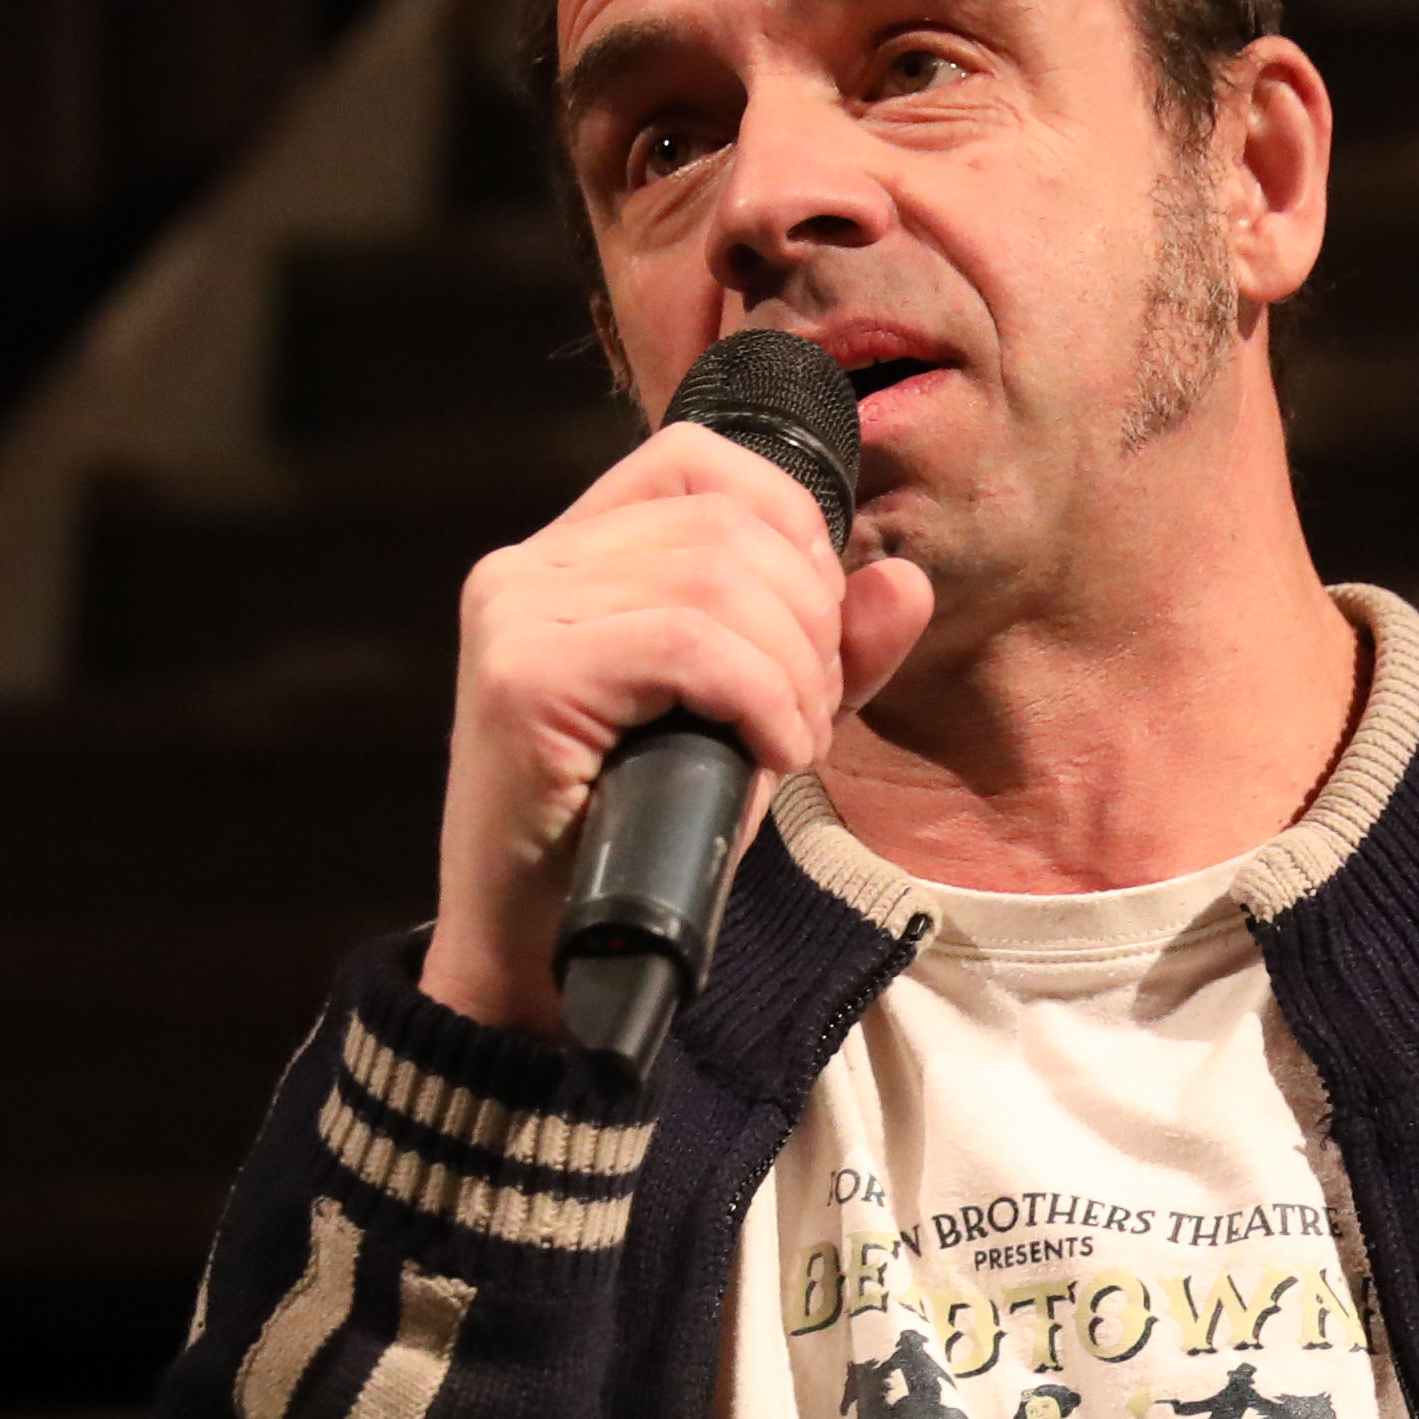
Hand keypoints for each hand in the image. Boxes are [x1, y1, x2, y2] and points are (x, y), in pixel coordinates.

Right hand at [424, 421, 937, 1034]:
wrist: (544, 958)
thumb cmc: (643, 840)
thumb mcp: (753, 729)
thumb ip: (829, 656)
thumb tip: (903, 581)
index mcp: (572, 555)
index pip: (700, 461)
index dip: (791, 524)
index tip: (819, 627)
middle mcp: (528, 567)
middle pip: (726, 524)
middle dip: (808, 618)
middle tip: (810, 713)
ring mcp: (515, 616)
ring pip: (715, 581)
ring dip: (792, 669)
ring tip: (789, 742)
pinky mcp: (522, 679)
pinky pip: (688, 644)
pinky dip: (759, 699)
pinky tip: (770, 755)